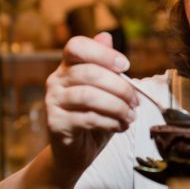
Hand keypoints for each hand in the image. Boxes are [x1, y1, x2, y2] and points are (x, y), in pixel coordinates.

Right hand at [44, 32, 138, 183]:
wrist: (75, 153)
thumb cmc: (93, 118)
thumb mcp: (104, 91)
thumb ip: (105, 67)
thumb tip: (106, 36)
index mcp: (67, 67)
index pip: (77, 46)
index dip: (102, 53)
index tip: (126, 66)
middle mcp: (56, 80)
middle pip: (89, 72)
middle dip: (120, 87)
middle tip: (136, 101)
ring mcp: (53, 102)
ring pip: (89, 96)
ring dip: (117, 106)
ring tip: (131, 116)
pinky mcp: (55, 123)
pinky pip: (88, 118)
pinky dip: (111, 122)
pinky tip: (121, 126)